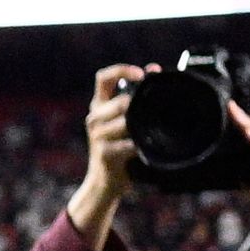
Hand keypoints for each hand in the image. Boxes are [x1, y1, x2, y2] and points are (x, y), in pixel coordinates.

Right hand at [65, 63, 150, 247]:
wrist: (104, 182)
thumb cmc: (120, 148)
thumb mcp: (123, 120)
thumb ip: (135, 96)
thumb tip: (154, 68)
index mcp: (99, 106)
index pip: (104, 77)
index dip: (122, 70)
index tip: (141, 74)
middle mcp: (95, 118)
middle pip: (120, 100)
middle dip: (138, 105)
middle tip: (152, 112)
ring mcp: (98, 136)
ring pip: (125, 121)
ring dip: (141, 127)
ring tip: (149, 133)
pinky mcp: (105, 154)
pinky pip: (129, 144)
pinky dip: (141, 146)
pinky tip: (145, 149)